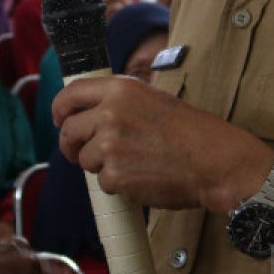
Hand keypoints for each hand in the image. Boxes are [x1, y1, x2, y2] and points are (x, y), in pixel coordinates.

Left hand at [52, 76, 273, 214]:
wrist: (212, 161)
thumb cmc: (190, 131)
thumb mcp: (151, 98)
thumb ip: (118, 102)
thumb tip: (89, 111)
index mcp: (119, 89)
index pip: (70, 94)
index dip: (60, 109)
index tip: (61, 119)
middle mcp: (109, 114)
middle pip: (68, 130)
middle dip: (71, 144)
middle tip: (81, 152)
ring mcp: (109, 146)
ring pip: (84, 159)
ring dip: (100, 165)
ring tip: (131, 162)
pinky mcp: (114, 175)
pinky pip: (102, 182)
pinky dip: (117, 183)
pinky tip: (140, 176)